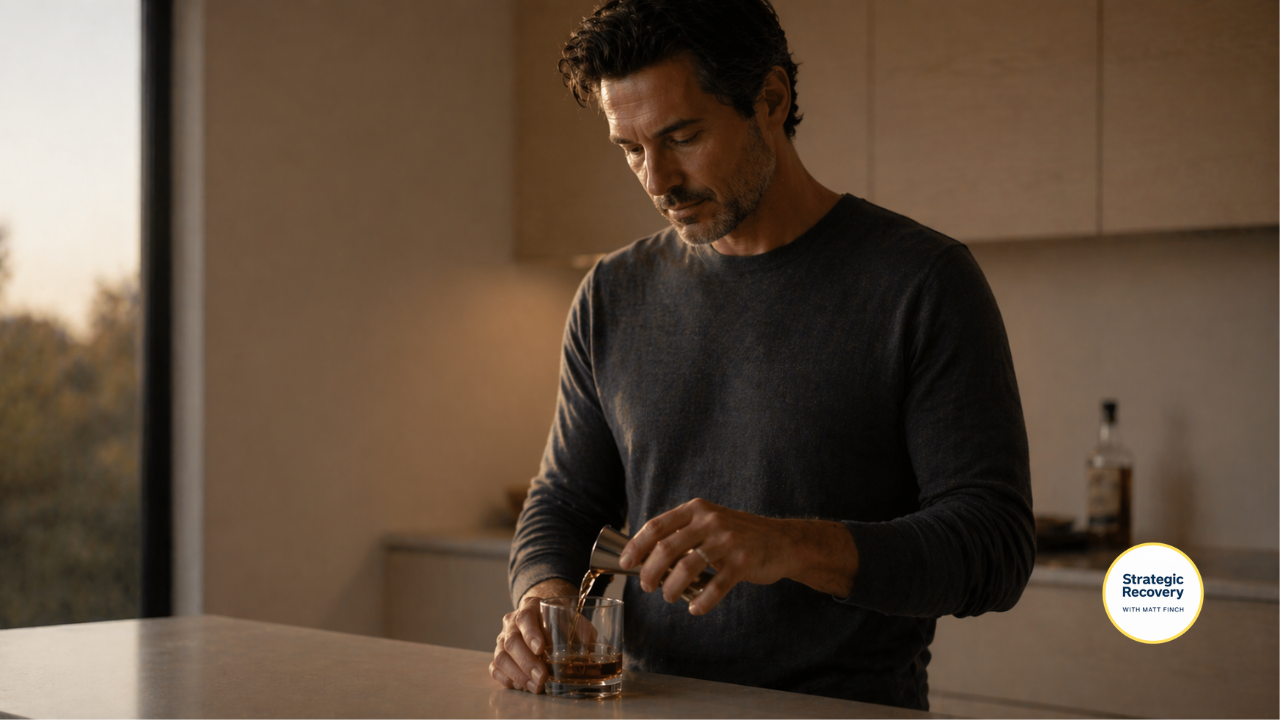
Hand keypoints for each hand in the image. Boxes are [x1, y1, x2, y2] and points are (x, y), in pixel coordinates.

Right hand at [490, 578, 573, 692]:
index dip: (531, 634)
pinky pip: (495, 669)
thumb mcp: (575, 620)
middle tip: (541, 677)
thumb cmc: (563, 621)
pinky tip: (522, 686)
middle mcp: (512, 622)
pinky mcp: (499, 655)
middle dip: (526, 662)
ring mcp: (502, 638)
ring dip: (518, 675)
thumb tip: (590, 655)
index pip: (525, 618)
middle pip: (511, 641)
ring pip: (501, 657)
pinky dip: (508, 679)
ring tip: (535, 687)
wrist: (546, 617)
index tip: (541, 649)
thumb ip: (582, 633)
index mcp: (530, 607)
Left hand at [618, 498, 857, 614]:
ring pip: (686, 569)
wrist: (782, 541)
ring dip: (671, 588)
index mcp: (697, 509)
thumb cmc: (739, 535)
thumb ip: (683, 533)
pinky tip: (695, 608)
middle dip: (650, 572)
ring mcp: (727, 541)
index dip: (636, 546)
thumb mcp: (710, 522)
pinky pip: (715, 587)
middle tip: (646, 586)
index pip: (657, 526)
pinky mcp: (743, 562)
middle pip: (666, 549)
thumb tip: (646, 558)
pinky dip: (701, 602)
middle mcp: (710, 521)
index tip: (626, 563)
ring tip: (668, 597)